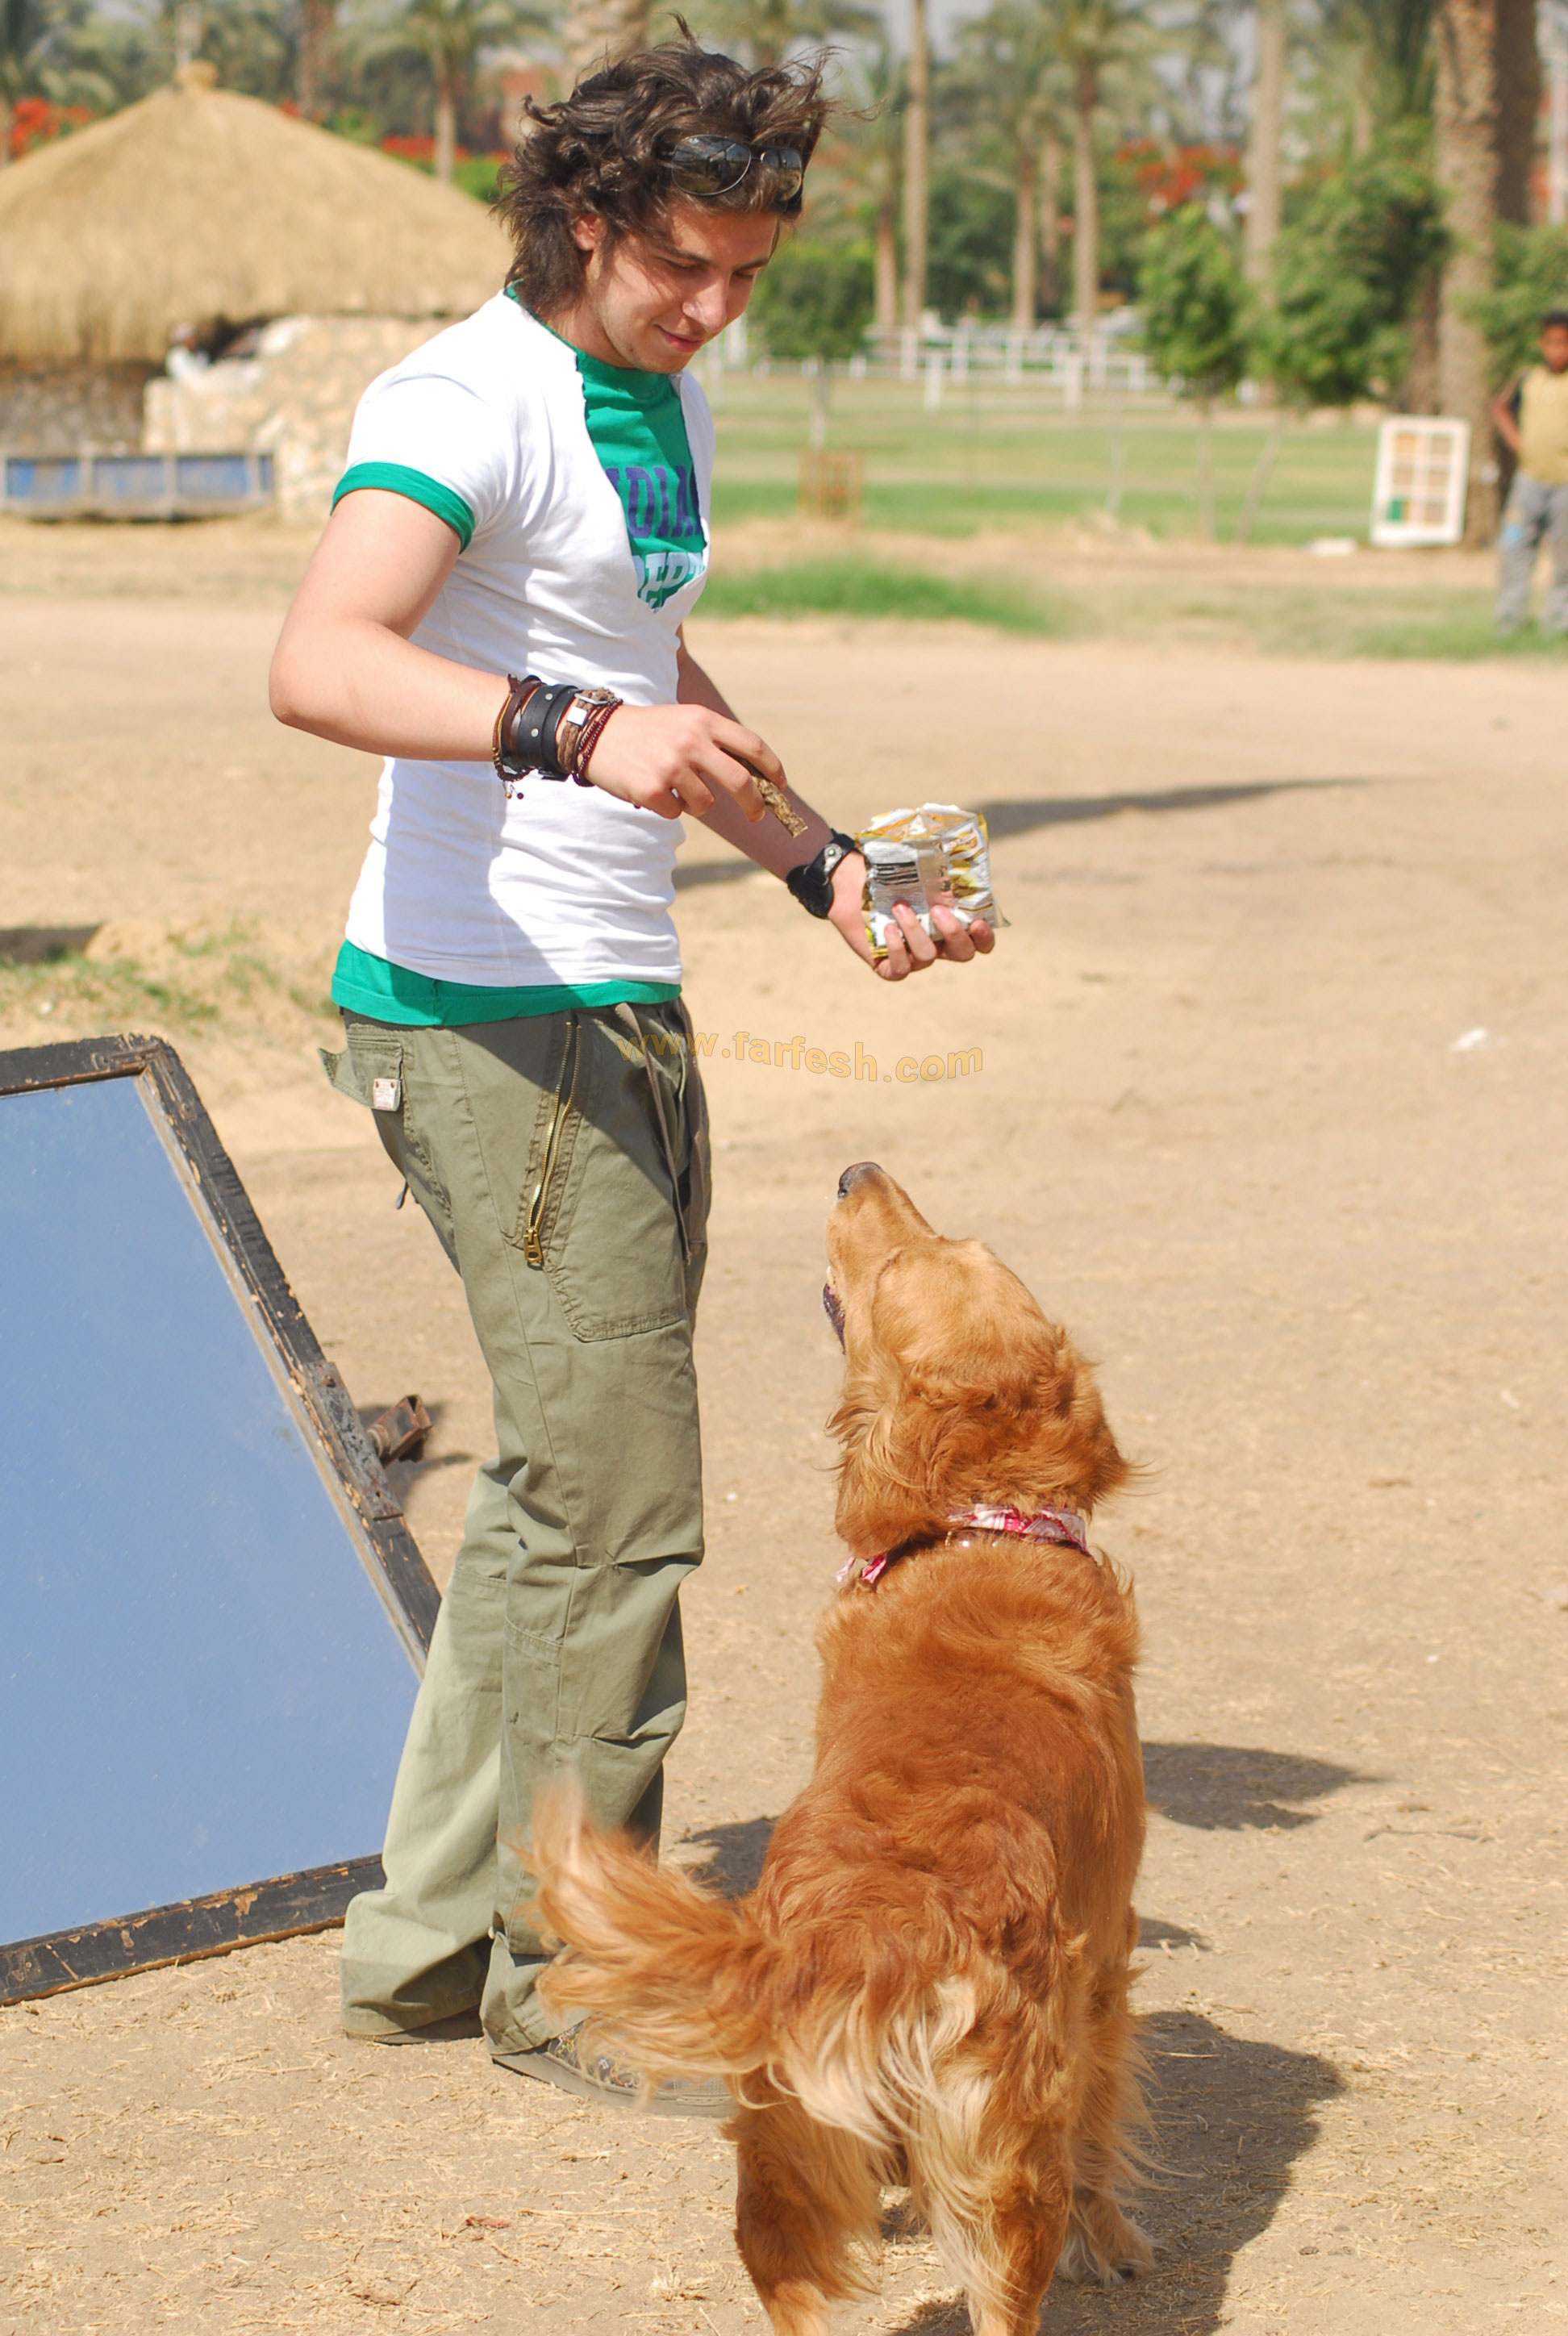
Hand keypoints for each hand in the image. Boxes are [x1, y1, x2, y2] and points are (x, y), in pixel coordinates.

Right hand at [582, 703, 779, 820]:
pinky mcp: (652, 789)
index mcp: (703, 720)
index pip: (751, 745)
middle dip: (755, 804)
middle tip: (757, 815)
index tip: (780, 784)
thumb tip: (754, 775)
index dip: (772, 768)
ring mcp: (671, 766)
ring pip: (706, 803)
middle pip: (741, 782)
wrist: (596, 733)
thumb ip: (715, 741)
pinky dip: (669, 808)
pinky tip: (652, 789)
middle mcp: (691, 741)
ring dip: (697, 805)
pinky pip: (676, 812)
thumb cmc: (647, 730)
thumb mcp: (684, 721)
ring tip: (676, 790)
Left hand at [825, 852, 995, 981]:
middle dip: (954, 934)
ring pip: (927, 957)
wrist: (848, 883)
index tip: (977, 922)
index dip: (984, 937)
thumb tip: (959, 862)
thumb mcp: (915, 868)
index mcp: (949, 922)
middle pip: (962, 953)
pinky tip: (885, 929)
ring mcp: (913, 957)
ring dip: (913, 930)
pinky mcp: (889, 967)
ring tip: (898, 906)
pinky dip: (895, 949)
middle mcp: (936, 943)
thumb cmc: (885, 875)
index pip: (979, 940)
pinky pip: (901, 969)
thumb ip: (940, 870)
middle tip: (936, 911)